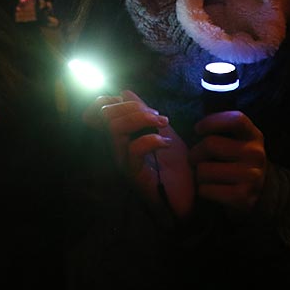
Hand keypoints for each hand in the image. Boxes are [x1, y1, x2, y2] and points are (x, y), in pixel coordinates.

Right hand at [88, 90, 194, 218]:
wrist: (189, 197)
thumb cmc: (175, 165)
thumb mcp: (162, 130)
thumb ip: (143, 112)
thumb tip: (124, 92)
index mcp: (121, 135)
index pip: (100, 110)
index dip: (111, 99)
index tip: (135, 102)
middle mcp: (117, 147)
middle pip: (107, 114)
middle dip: (133, 107)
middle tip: (157, 115)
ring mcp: (123, 161)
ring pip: (115, 128)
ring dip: (141, 119)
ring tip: (162, 123)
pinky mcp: (133, 174)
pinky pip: (133, 149)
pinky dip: (151, 139)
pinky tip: (165, 144)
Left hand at [190, 110, 266, 211]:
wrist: (258, 190)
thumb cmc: (234, 157)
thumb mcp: (235, 138)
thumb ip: (217, 126)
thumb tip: (183, 117)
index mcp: (253, 135)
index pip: (236, 120)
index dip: (212, 122)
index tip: (197, 129)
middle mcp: (255, 154)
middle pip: (210, 145)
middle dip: (195, 153)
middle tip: (194, 158)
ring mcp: (252, 176)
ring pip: (204, 170)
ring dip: (198, 173)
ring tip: (205, 174)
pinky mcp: (243, 197)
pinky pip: (206, 190)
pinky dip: (202, 190)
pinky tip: (210, 188)